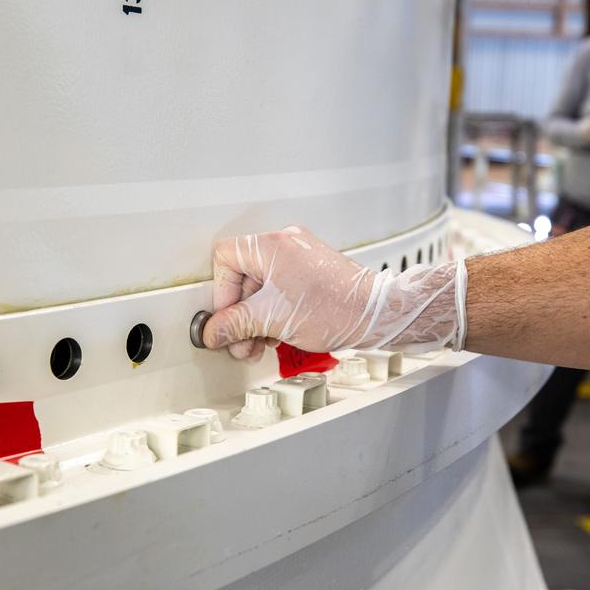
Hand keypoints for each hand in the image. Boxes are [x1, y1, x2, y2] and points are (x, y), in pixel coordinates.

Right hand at [201, 226, 466, 359]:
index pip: (224, 258)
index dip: (221, 292)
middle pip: (242, 277)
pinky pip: (279, 292)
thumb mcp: (273, 320)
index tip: (227, 319)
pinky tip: (276, 335)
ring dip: (255, 319)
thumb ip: (235, 324)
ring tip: (258, 344)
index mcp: (272, 246)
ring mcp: (300, 259)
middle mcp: (286, 245)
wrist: (376, 315)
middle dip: (239, 314)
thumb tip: (213, 331)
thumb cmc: (337, 309)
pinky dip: (273, 314)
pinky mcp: (311, 274)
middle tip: (240, 340)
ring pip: (261, 288)